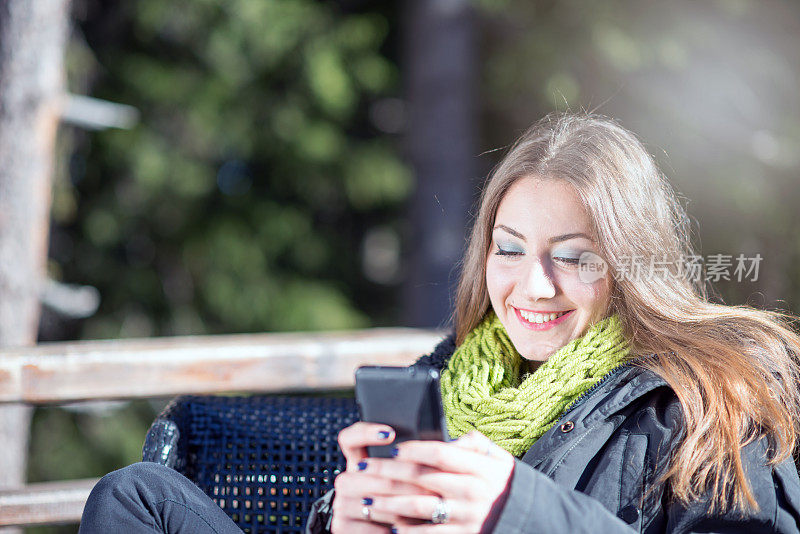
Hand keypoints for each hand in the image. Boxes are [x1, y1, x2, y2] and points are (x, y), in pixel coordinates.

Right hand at [331, 422, 436, 532]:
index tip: (390, 433)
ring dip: (400, 505)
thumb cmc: (405, 504)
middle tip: (428, 483)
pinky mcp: (341, 526)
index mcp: (360, 463)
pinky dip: (389, 529)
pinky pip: (367, 526)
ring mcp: (342, 503)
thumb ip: (421, 460)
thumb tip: (455, 440)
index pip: (350, 438)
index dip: (365, 432)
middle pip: (367, 470)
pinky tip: (407, 528)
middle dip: (402, 478)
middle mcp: (347, 480)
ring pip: (370, 499)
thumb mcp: (408, 481)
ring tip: (425, 507)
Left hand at [358, 431, 514, 532]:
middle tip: (362, 469)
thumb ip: (473, 444)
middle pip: (422, 477)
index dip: (412, 449)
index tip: (390, 448)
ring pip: (419, 507)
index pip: (439, 453)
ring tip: (368, 501)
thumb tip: (449, 438)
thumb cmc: (504, 483)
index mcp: (479, 467)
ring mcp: (467, 516)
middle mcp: (472, 491)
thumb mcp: (497, 458)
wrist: (527, 518)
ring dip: (389, 503)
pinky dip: (408, 531)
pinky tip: (390, 526)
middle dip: (388, 473)